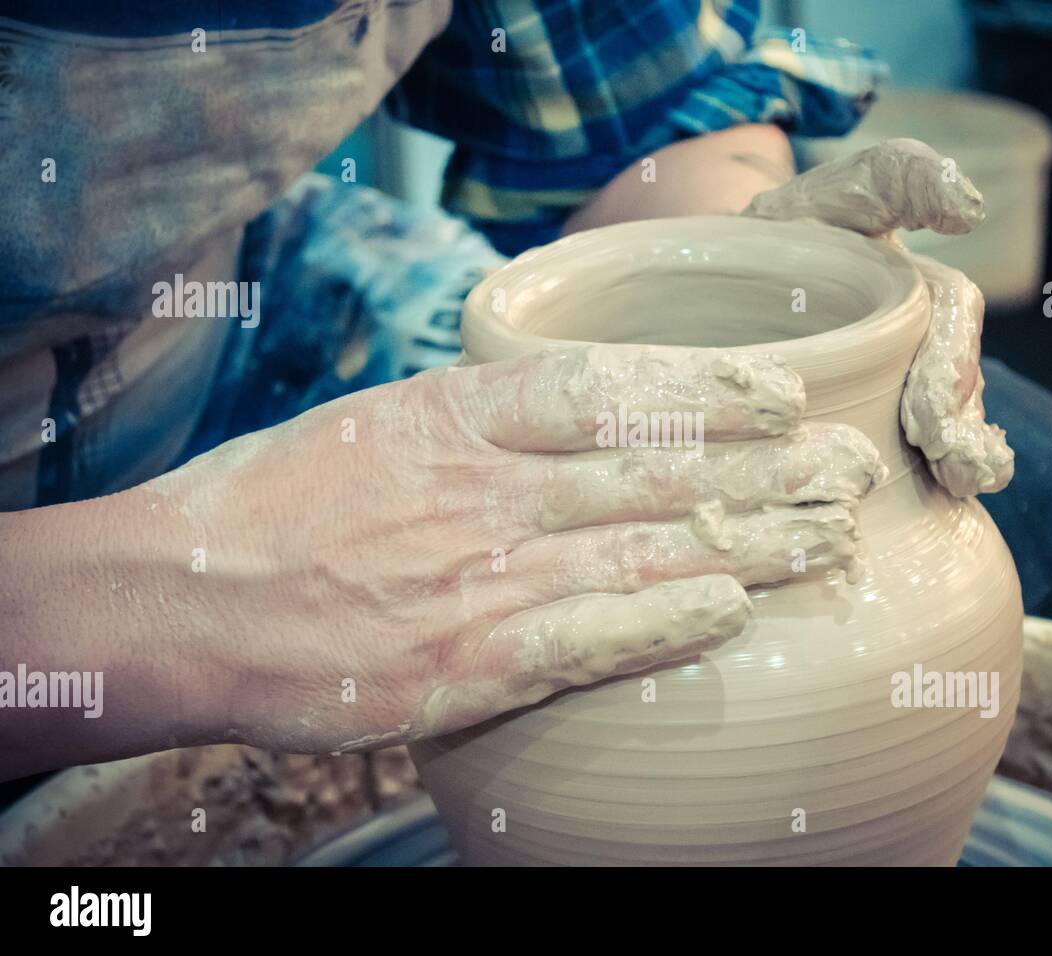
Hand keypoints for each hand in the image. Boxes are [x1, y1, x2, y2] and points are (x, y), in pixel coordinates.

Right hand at [128, 345, 881, 755]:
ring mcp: (476, 577)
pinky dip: (664, 622)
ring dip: (751, 543)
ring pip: (641, 550)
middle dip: (768, 466)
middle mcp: (480, 487)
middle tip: (853, 464)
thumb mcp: (372, 423)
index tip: (784, 388)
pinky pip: (585, 638)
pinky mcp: (462, 664)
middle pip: (655, 469)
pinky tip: (736, 611)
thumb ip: (477, 419)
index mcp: (452, 415)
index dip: (709, 385)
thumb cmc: (270, 505)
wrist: (175, 600)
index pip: (610, 386)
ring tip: (834, 535)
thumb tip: (578, 406)